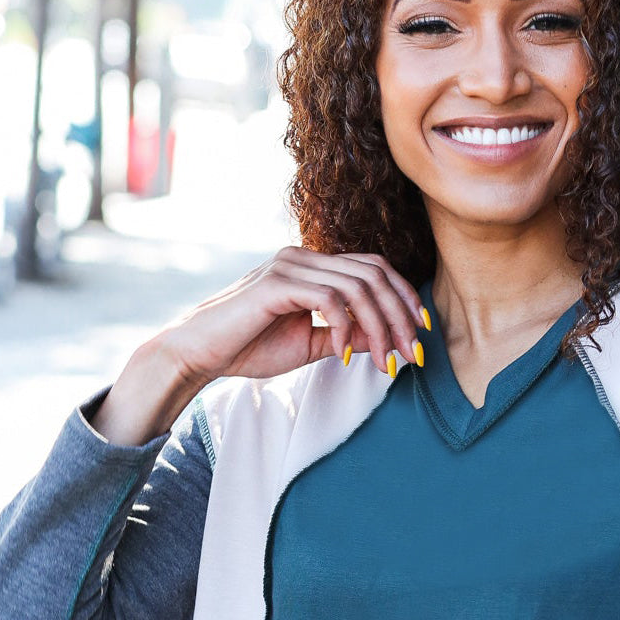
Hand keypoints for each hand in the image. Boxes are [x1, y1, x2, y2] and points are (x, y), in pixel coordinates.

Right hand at [154, 245, 427, 387]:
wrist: (199, 353)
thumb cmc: (248, 348)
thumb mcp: (310, 344)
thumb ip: (346, 336)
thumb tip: (384, 339)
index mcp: (313, 266)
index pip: (374, 268)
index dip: (404, 298)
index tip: (420, 334)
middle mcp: (304, 257)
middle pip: (375, 272)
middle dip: (401, 315)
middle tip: (412, 354)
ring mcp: (290, 266)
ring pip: (359, 286)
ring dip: (380, 327)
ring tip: (385, 361)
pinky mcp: (277, 283)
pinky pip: (330, 299)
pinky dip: (346, 328)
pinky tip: (344, 355)